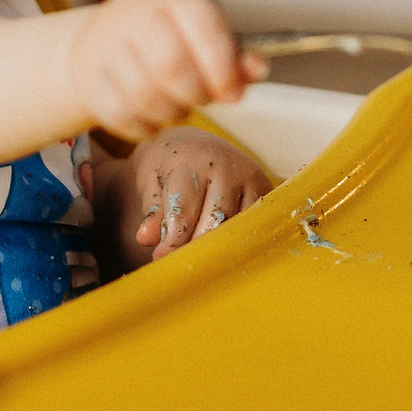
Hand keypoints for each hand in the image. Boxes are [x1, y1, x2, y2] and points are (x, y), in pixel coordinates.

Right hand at [63, 0, 263, 140]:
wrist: (103, 38)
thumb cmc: (169, 38)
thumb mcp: (204, 36)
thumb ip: (234, 56)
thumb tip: (259, 70)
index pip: (205, 28)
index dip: (223, 69)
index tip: (233, 95)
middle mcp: (135, 10)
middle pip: (171, 66)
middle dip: (195, 94)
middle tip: (201, 100)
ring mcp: (105, 41)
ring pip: (144, 95)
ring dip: (170, 113)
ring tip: (178, 107)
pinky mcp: (87, 75)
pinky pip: (119, 114)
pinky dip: (143, 126)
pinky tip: (153, 118)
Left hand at [120, 128, 271, 259]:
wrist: (194, 147)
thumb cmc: (169, 170)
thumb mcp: (151, 185)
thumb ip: (152, 213)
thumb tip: (146, 238)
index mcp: (193, 160)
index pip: (184, 212)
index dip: (172, 242)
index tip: (161, 258)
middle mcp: (227, 166)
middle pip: (215, 223)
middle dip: (196, 247)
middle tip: (182, 263)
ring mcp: (250, 177)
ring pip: (237, 228)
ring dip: (218, 246)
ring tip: (200, 256)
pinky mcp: (265, 190)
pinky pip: (254, 225)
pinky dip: (237, 238)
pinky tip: (222, 245)